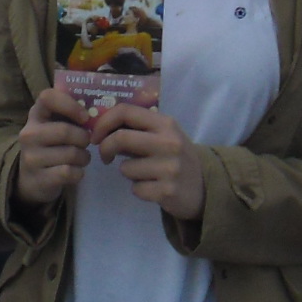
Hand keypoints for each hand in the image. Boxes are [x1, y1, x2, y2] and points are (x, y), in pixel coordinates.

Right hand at [12, 87, 94, 208]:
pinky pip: (70, 172)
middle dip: (83, 138)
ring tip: (80, 158)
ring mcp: (31, 157)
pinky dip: (79, 173)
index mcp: (35, 115)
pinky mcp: (39, 179)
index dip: (70, 105)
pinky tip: (75, 171)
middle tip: (85, 143)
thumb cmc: (51, 145)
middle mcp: (29, 134)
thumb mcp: (54, 125)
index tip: (85, 118)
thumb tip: (99, 111)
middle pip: (65, 131)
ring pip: (71, 154)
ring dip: (84, 157)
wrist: (31, 178)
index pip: (48, 97)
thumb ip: (71, 115)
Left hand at [90, 100, 205, 219]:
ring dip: (127, 172)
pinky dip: (138, 189)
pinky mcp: (168, 190)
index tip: (96, 136)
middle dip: (105, 148)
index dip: (103, 122)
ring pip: (125, 168)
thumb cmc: (175, 157)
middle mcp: (169, 142)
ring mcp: (170, 167)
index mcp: (165, 123)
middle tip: (105, 156)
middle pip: (120, 138)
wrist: (205, 186)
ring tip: (143, 173)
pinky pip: (136, 189)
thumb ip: (137, 129)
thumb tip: (100, 127)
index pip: (125, 111)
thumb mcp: (163, 135)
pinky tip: (153, 187)